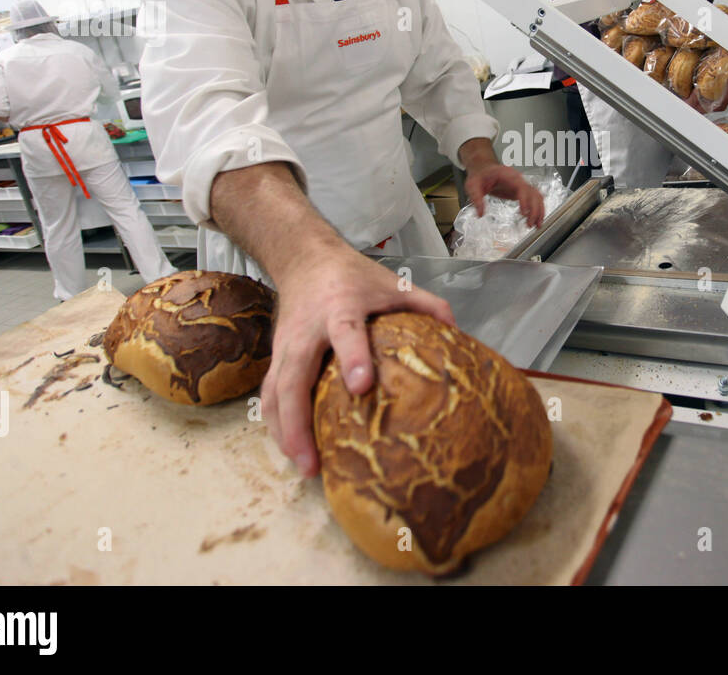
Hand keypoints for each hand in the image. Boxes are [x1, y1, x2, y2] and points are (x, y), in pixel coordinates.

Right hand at [262, 245, 454, 477]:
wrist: (305, 259)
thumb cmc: (354, 276)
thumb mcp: (394, 283)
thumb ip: (428, 305)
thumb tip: (458, 335)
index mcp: (341, 307)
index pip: (345, 331)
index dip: (352, 357)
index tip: (361, 387)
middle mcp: (308, 330)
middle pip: (293, 377)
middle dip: (299, 420)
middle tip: (313, 462)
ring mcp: (286, 345)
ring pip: (274, 392)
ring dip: (285, 432)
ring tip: (305, 468)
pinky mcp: (276, 356)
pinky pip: (269, 394)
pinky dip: (276, 425)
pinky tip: (292, 451)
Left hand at [464, 162, 544, 227]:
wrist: (483, 169)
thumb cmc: (480, 175)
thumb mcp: (473, 185)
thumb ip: (476, 199)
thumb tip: (480, 213)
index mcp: (507, 176)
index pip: (521, 187)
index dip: (525, 200)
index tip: (524, 212)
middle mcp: (518, 179)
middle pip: (532, 193)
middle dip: (534, 209)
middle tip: (529, 224)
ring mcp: (521, 185)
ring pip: (537, 196)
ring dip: (539, 210)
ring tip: (537, 225)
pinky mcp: (521, 191)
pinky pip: (534, 199)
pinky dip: (537, 209)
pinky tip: (536, 220)